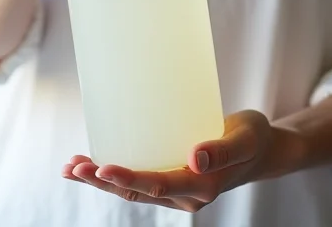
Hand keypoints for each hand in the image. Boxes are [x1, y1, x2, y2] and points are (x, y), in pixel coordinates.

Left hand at [62, 111, 274, 212]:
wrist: (261, 148)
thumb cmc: (253, 139)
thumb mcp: (245, 138)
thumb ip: (223, 148)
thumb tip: (196, 157)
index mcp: (202, 185)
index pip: (158, 185)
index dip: (128, 179)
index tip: (102, 168)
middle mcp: (186, 193)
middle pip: (137, 191)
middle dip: (102, 182)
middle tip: (73, 167)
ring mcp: (176, 188)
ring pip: (133, 189)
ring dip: (100, 181)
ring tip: (71, 168)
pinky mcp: (171, 176)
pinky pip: (138, 178)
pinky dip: (113, 173)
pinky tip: (93, 162)